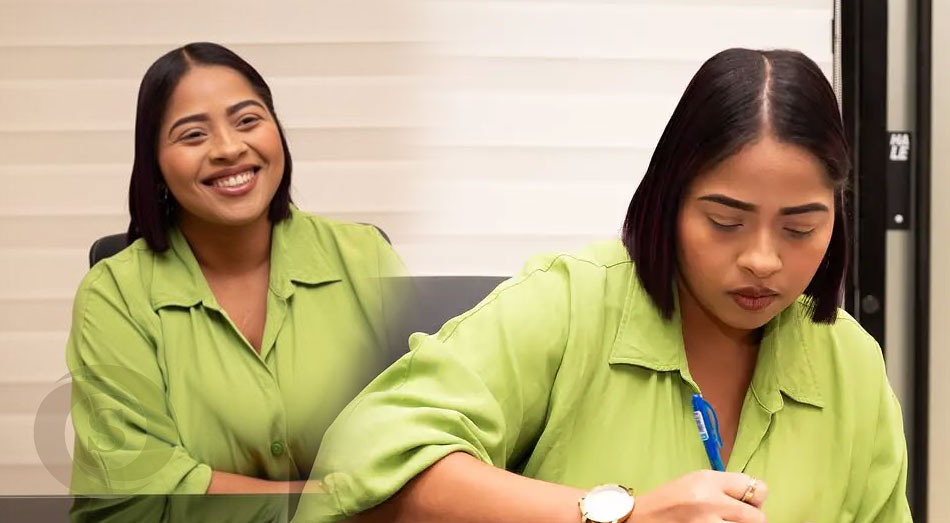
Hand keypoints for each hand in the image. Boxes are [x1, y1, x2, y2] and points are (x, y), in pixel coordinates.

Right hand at [628, 470, 767, 522]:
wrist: (642, 518)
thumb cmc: (670, 499)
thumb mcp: (696, 481)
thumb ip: (725, 486)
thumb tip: (755, 499)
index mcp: (709, 481)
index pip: (757, 489)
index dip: (756, 498)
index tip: (748, 502)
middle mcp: (711, 502)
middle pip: (758, 517)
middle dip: (751, 519)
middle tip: (737, 518)